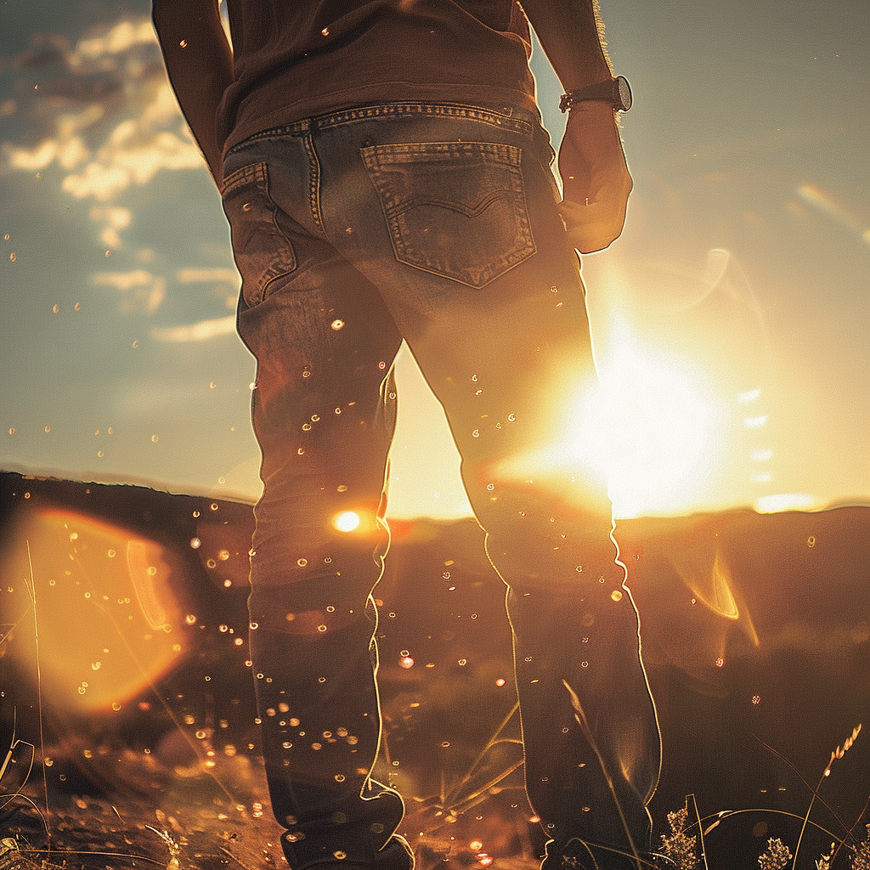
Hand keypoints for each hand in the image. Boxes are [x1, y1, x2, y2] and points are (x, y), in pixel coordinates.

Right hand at [557, 101, 632, 252]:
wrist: (588, 110)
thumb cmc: (580, 142)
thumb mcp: (573, 179)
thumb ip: (574, 202)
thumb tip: (563, 226)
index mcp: (613, 196)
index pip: (606, 233)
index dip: (587, 242)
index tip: (565, 237)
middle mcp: (622, 193)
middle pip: (610, 234)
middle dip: (586, 240)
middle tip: (564, 234)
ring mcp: (619, 185)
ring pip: (607, 224)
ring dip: (581, 227)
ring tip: (562, 216)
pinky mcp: (613, 175)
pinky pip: (602, 206)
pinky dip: (582, 213)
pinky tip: (565, 206)